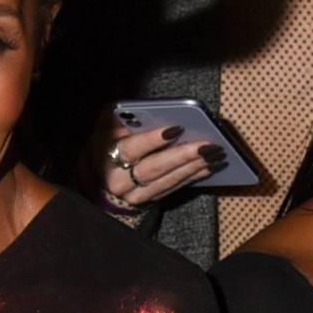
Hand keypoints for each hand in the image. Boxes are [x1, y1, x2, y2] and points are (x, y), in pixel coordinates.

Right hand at [101, 116, 225, 213]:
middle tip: (209, 145)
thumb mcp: (105, 126)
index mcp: (107, 156)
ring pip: (167, 181)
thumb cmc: (105, 145)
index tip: (177, 128)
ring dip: (194, 168)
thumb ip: (121, 117)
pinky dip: (193, 177)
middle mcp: (120, 180)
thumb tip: (144, 111)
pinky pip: (173, 189)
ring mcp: (135, 194)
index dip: (153, 139)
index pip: (132, 148)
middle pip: (155, 168)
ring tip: (216, 155)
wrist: (97, 178)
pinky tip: (209, 167)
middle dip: (184, 156)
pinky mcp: (148, 201)